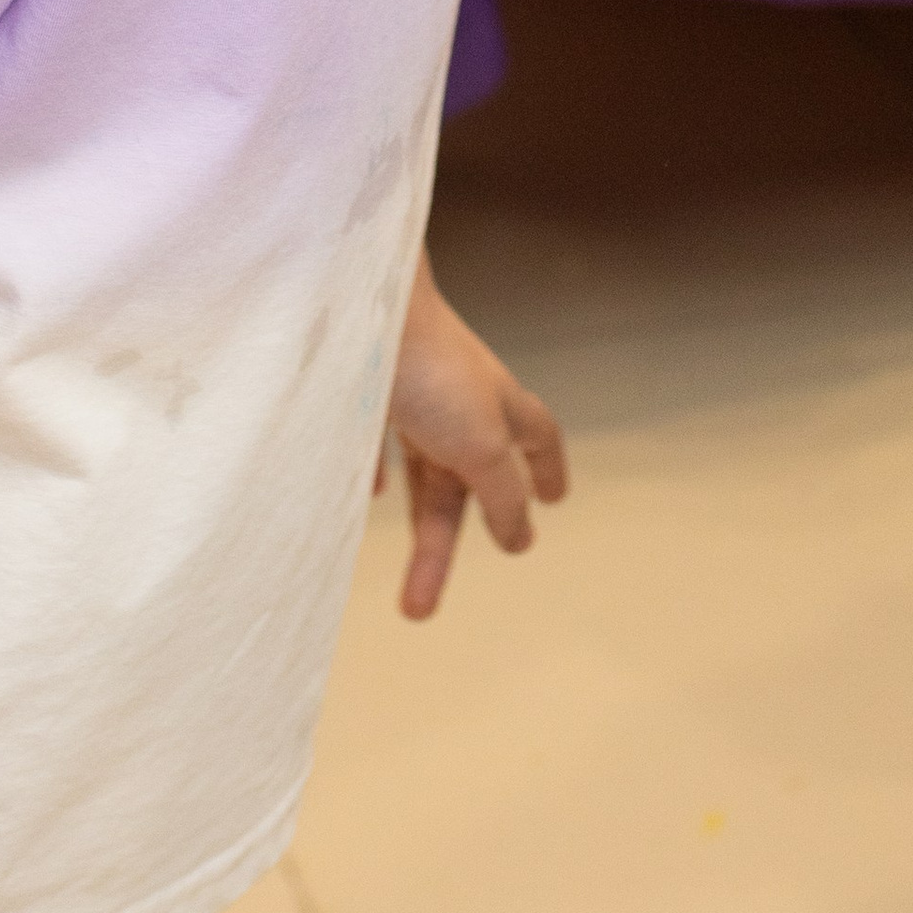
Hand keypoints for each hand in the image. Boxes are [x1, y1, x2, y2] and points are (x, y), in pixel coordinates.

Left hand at [382, 258, 566, 621]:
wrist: (359, 306)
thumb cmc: (430, 371)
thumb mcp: (481, 444)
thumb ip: (503, 492)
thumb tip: (522, 533)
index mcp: (499, 406)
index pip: (537, 438)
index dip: (548, 470)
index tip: (554, 500)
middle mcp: (457, 399)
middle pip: (462, 481)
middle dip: (443, 546)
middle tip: (423, 606)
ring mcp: (409, 393)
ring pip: (416, 470)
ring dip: (406, 529)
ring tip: (394, 584)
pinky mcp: (362, 391)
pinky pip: (368, 441)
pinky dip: (370, 474)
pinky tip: (363, 495)